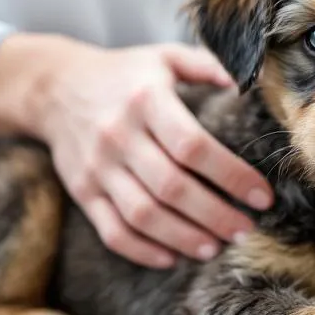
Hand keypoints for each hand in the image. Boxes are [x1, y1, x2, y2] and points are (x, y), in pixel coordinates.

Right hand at [0, 35, 272, 267]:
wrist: (52, 87)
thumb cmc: (124, 74)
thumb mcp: (164, 57)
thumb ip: (209, 65)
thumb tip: (251, 83)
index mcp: (147, 100)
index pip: (193, 146)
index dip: (231, 175)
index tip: (262, 196)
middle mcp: (120, 136)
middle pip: (172, 187)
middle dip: (215, 215)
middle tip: (245, 231)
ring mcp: (98, 167)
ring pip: (143, 215)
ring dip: (184, 238)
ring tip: (215, 248)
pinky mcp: (82, 191)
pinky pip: (112, 231)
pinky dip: (143, 251)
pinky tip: (172, 258)